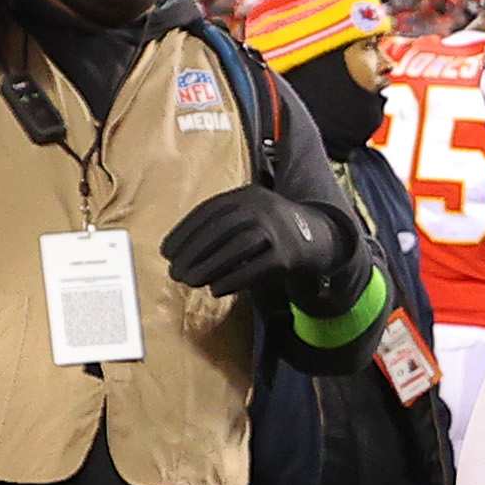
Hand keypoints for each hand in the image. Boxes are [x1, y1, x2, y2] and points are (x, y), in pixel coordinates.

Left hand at [160, 184, 349, 304]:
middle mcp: (262, 207)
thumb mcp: (247, 214)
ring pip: (238, 247)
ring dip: (209, 266)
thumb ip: (218, 226)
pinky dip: (233, 279)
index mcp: (246, 195)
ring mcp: (277, 230)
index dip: (184, 232)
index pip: (208, 211)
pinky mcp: (288, 255)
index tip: (166, 252)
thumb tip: (178, 252)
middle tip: (174, 272)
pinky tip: (216, 290)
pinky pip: (257, 268)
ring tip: (190, 282)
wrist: (318, 237)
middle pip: (221, 229)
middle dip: (193, 252)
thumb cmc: (268, 230)